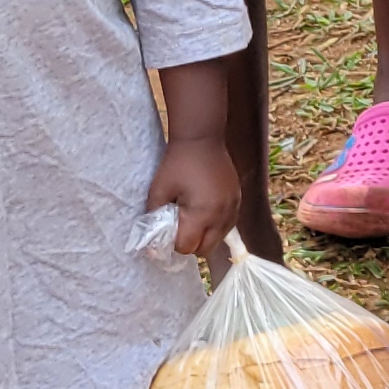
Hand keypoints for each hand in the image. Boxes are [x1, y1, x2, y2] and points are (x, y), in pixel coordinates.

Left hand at [146, 131, 241, 260]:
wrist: (201, 139)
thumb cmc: (177, 164)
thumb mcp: (158, 190)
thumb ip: (153, 218)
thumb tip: (151, 240)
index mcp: (201, 213)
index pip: (187, 247)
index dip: (173, 243)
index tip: (166, 231)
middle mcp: (221, 215)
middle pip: (205, 249)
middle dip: (190, 244)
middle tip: (179, 228)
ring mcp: (233, 208)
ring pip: (218, 239)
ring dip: (204, 236)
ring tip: (192, 219)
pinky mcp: (238, 200)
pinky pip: (227, 226)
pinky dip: (216, 226)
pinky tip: (205, 212)